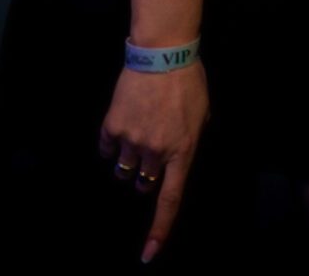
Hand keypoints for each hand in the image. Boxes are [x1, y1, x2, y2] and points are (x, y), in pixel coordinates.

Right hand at [99, 62, 208, 263]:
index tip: (147, 255)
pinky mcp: (112, 128)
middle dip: (147, 177)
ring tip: (138, 130)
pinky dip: (112, 144)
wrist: (162, 54)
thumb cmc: (188, 82)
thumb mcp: (202, 114)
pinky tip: (122, 122)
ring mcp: (132, 142)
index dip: (159, 230)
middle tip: (152, 150)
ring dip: (129, 161)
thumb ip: (192, 140)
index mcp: (184, 151)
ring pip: (124, 170)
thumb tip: (180, 155)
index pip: (170, 200)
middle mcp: (157, 153)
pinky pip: (106, 149)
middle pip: (144, 185)